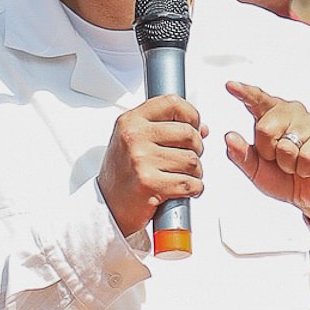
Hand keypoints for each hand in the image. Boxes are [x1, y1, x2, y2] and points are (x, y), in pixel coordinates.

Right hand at [97, 94, 205, 237]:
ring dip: (196, 172)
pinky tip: (184, 190)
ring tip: (184, 176)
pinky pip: (189, 184)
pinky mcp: (149, 184)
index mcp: (131, 121)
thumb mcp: (136, 141)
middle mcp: (134, 137)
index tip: (194, 127)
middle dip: (197, 149)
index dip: (192, 116)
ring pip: (192, 161)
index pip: (173, 103)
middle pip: (188, 134)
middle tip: (189, 159)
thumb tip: (202, 128)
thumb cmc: (124, 173)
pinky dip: (194, 189)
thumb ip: (166, 129)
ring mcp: (141, 160)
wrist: (108, 205)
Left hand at [225, 83, 309, 231]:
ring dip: (289, 165)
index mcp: (270, 115)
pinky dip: (305, 170)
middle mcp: (291, 112)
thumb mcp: (256, 171)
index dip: (244, 93)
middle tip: (280, 160)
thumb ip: (241, 155)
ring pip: (287, 146)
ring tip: (297, 164)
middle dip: (269, 153)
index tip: (230, 86)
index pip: (256, 100)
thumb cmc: (284, 178)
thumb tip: (229, 136)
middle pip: (266, 128)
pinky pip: (307, 157)